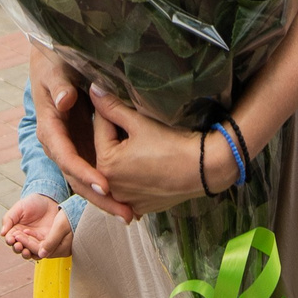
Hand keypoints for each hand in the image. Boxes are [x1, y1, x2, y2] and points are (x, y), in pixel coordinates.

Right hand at [0, 194, 72, 259]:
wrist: (49, 200)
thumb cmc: (32, 202)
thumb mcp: (19, 208)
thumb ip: (9, 219)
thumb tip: (2, 233)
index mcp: (15, 231)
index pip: (10, 239)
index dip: (10, 241)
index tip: (11, 240)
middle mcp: (24, 238)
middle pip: (19, 248)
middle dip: (17, 249)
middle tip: (18, 246)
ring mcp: (36, 241)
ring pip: (29, 252)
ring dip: (27, 254)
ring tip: (26, 252)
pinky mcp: (47, 242)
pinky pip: (42, 250)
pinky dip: (39, 252)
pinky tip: (38, 250)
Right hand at [27, 49, 129, 221]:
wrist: (51, 63)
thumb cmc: (53, 64)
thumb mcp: (53, 70)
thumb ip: (58, 86)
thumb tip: (64, 102)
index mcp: (49, 130)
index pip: (67, 157)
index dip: (85, 173)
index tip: (105, 186)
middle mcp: (58, 146)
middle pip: (77, 179)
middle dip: (100, 199)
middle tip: (125, 213)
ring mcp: (71, 148)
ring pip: (86, 181)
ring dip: (107, 199)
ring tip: (132, 214)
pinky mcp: (82, 147)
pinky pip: (95, 172)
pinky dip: (109, 187)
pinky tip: (130, 200)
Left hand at [87, 83, 235, 216]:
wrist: (203, 169)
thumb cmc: (171, 144)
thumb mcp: (140, 122)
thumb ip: (113, 107)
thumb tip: (94, 90)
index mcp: (105, 164)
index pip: (99, 126)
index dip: (111, 111)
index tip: (123, 104)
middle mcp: (110, 187)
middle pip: (106, 150)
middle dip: (115, 136)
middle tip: (133, 125)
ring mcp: (125, 200)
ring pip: (116, 170)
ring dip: (122, 157)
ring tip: (141, 146)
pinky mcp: (139, 208)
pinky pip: (129, 188)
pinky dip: (134, 177)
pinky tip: (147, 166)